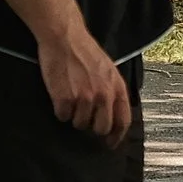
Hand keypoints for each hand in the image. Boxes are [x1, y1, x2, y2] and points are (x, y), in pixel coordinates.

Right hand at [37, 23, 131, 146]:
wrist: (64, 37)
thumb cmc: (84, 51)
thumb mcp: (108, 69)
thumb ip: (113, 91)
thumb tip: (114, 113)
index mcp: (117, 88)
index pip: (123, 121)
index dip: (117, 136)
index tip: (110, 143)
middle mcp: (103, 95)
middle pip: (101, 128)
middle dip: (91, 127)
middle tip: (83, 116)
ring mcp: (85, 98)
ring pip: (79, 124)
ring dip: (74, 116)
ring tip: (70, 97)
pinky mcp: (66, 98)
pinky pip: (63, 116)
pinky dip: (60, 110)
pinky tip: (60, 95)